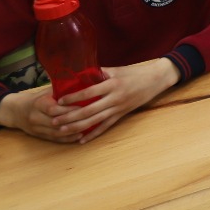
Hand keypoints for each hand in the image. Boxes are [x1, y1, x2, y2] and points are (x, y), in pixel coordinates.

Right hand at [0, 86, 85, 142]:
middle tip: (91, 118)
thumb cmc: (36, 98)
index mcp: (38, 104)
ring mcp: (36, 128)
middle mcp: (36, 117)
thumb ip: (60, 89)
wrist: (15, 111)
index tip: (85, 106)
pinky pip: (54, 139)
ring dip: (73, 131)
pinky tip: (79, 136)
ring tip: (88, 128)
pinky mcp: (38, 136)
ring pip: (56, 132)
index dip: (69, 108)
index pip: (54, 109)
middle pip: (56, 122)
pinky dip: (67, 139)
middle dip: (74, 121)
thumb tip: (81, 83)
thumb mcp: (46, 91)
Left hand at [47, 58, 180, 142]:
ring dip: (77, 127)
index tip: (59, 101)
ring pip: (94, 121)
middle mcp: (114, 98)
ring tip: (62, 130)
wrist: (156, 79)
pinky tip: (81, 140)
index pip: (89, 92)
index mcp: (112, 84)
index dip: (73, 97)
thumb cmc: (135, 72)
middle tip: (54, 121)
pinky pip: (105, 127)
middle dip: (70, 116)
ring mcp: (118, 108)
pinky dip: (93, 134)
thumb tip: (79, 75)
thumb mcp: (116, 70)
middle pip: (88, 110)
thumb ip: (98, 73)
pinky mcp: (122, 115)